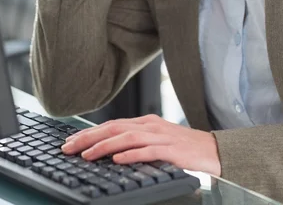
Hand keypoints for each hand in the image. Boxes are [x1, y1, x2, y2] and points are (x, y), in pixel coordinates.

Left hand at [61, 114, 221, 176]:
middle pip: (114, 128)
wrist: (214, 150)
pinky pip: (148, 151)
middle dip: (89, 137)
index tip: (71, 140)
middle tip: (68, 147)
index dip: (89, 132)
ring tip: (87, 155)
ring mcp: (161, 136)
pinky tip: (118, 159)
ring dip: (104, 146)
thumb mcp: (157, 140)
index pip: (112, 124)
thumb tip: (111, 151)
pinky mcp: (171, 150)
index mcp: (146, 122)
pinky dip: (131, 154)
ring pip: (127, 137)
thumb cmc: (184, 148)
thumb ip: (137, 142)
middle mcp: (150, 125)